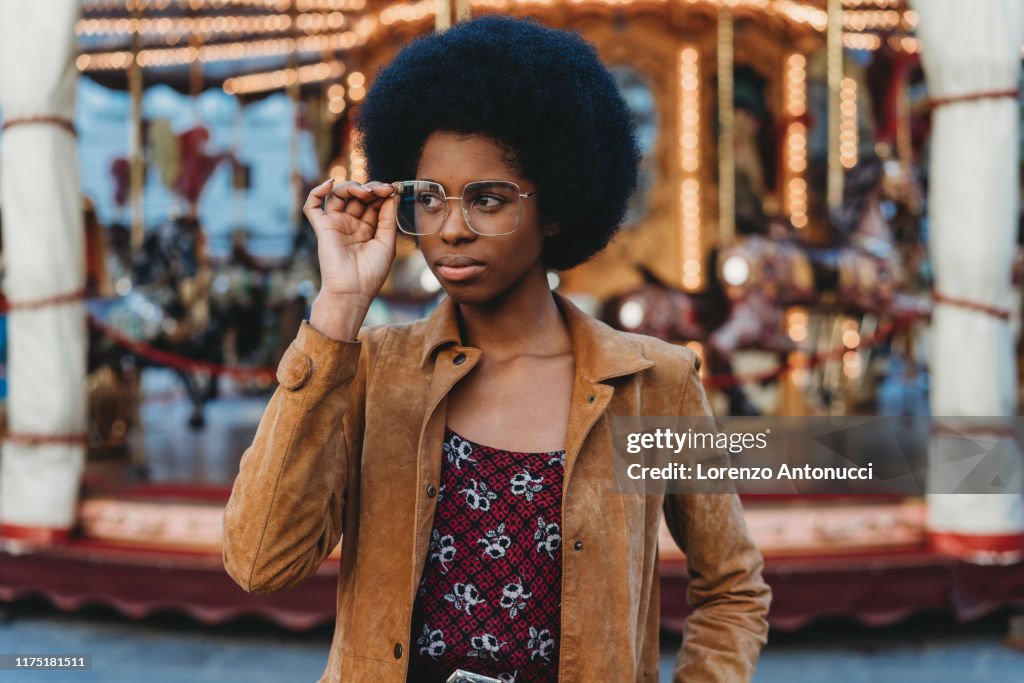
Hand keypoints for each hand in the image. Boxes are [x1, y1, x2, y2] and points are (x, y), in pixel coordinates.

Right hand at [303, 178, 397, 303]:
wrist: (353, 290)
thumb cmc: (371, 272)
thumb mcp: (387, 243)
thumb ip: (388, 219)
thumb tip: (391, 196)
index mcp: (368, 228)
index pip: (373, 202)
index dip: (382, 193)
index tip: (394, 188)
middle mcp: (351, 224)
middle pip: (357, 196)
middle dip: (371, 188)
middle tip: (382, 190)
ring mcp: (336, 224)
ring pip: (338, 195)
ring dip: (351, 187)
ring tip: (365, 192)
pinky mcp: (322, 227)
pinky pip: (312, 205)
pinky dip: (318, 191)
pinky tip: (330, 184)